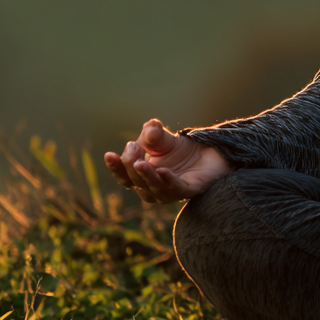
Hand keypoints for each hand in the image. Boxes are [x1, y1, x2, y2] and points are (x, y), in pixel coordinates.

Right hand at [104, 119, 232, 203]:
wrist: (210, 152)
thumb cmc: (181, 150)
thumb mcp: (163, 139)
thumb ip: (153, 133)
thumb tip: (149, 127)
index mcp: (141, 178)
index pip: (123, 176)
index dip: (115, 167)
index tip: (109, 154)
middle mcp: (152, 188)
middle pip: (136, 181)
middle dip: (131, 164)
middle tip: (133, 148)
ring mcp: (170, 192)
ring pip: (153, 189)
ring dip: (146, 176)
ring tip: (140, 163)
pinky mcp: (189, 190)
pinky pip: (176, 189)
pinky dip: (168, 181)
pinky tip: (163, 171)